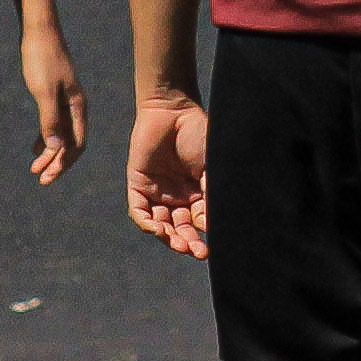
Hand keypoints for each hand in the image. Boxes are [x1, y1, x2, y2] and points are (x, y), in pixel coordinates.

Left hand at [20, 15, 86, 186]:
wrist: (39, 32)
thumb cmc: (42, 60)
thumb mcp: (44, 92)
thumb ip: (49, 120)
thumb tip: (55, 148)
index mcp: (77, 107)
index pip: (77, 144)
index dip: (64, 163)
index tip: (48, 176)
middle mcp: (75, 107)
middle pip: (69, 143)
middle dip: (56, 162)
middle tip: (40, 179)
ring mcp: (65, 101)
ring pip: (61, 134)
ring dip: (50, 152)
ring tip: (35, 168)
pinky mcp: (54, 95)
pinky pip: (53, 123)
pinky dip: (45, 137)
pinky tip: (35, 147)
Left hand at [123, 93, 209, 259]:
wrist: (173, 107)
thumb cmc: (198, 133)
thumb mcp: (212, 166)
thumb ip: (213, 193)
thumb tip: (222, 223)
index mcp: (197, 193)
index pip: (202, 223)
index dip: (207, 235)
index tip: (215, 243)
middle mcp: (178, 197)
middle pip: (182, 229)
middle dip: (189, 243)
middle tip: (198, 252)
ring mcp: (157, 192)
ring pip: (161, 225)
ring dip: (170, 238)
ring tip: (180, 245)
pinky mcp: (138, 185)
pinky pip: (139, 212)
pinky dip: (147, 224)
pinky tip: (158, 230)